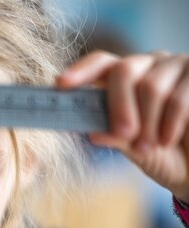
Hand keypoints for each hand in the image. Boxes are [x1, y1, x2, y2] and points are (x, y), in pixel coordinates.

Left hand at [57, 50, 188, 202]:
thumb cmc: (160, 153)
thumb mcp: (131, 147)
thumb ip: (113, 135)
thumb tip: (91, 132)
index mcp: (124, 78)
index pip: (101, 63)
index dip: (81, 71)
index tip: (61, 84)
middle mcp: (148, 65)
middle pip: (124, 70)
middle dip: (119, 106)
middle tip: (124, 133)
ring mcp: (175, 65)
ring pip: (151, 86)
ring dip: (148, 124)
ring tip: (149, 147)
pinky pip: (178, 97)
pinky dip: (171, 124)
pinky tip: (167, 140)